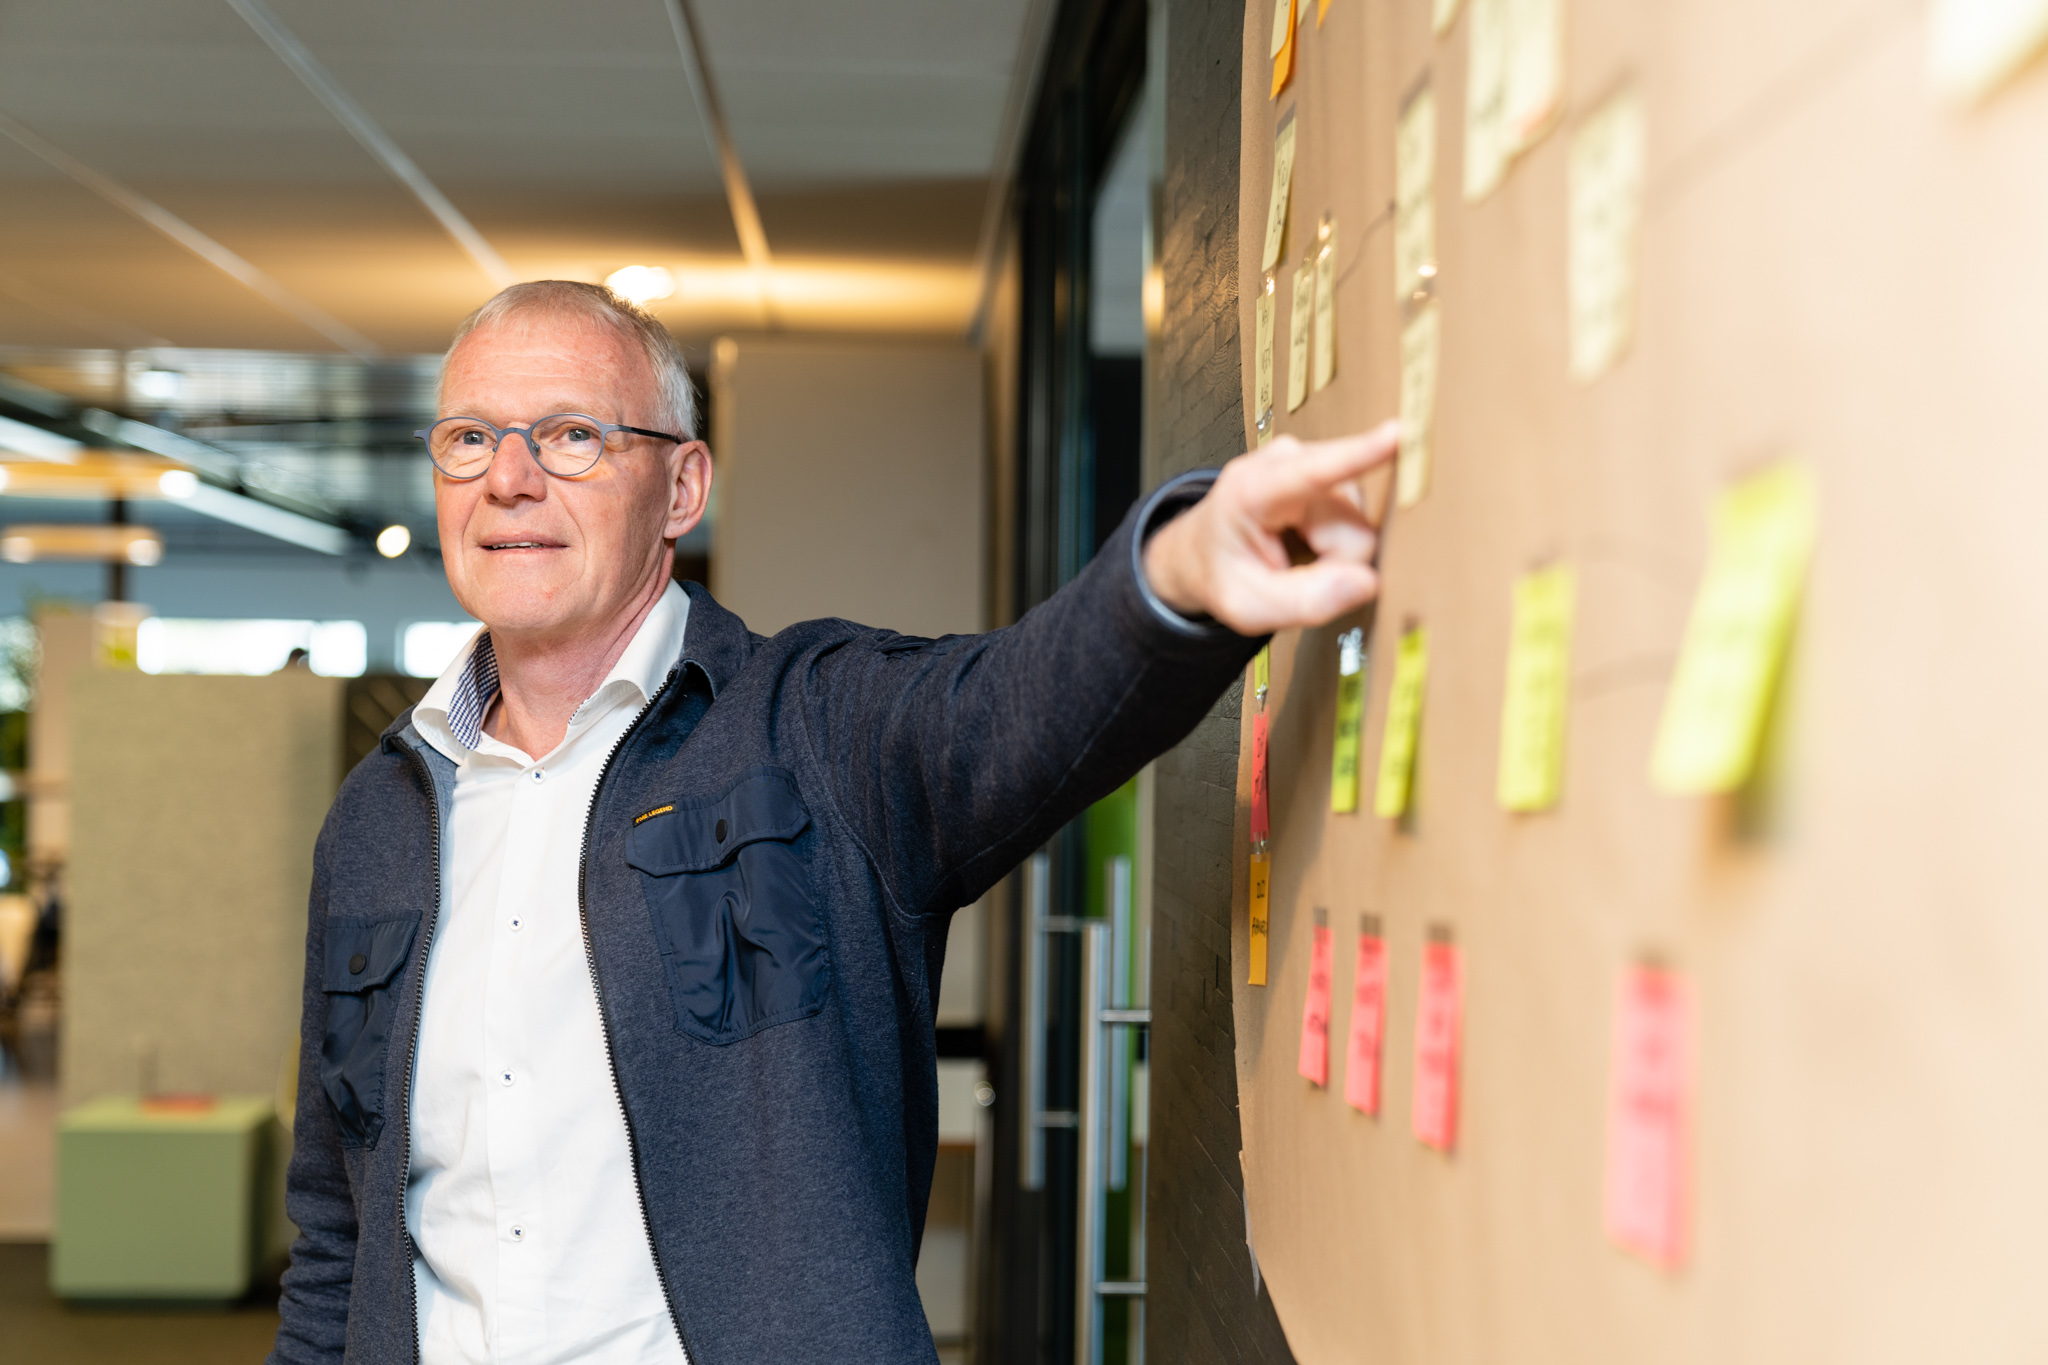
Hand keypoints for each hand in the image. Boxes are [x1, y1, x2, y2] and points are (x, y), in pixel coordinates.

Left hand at [1142, 421, 1399, 636]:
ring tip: (1297, 555)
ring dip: (1335, 554)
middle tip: (1294, 575)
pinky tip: (1308, 540)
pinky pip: (1359, 517)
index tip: (1397, 433)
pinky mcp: (1328, 467)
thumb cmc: (1222, 574)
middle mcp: (1285, 462)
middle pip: (1353, 526)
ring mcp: (1310, 460)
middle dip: (1335, 564)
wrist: (1202, 551)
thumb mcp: (1247, 608)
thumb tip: (1368, 582)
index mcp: (1252, 491)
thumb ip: (1303, 601)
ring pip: (1360, 525)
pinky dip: (1337, 541)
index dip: (1360, 454)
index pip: (1314, 472)